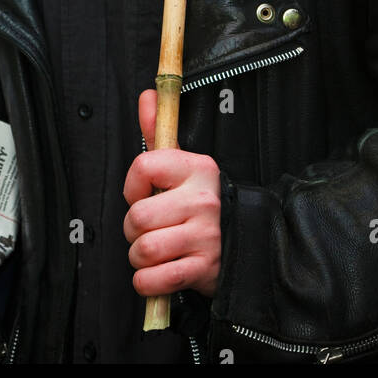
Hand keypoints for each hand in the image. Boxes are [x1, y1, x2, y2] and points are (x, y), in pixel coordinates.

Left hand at [123, 89, 221, 298]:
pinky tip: (155, 274)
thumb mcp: (183, 162)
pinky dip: (147, 282)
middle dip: (132, 229)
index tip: (141, 194)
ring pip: (145, 250)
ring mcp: (205, 236)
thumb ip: (159, 130)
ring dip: (139, 257)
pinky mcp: (204, 268)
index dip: (132, 186)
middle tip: (146, 229)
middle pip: (138, 217)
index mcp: (196, 168)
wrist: (245, 240)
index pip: (143, 166)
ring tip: (152, 252)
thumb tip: (147, 95)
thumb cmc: (200, 201)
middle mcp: (202, 200)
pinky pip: (157, 280)